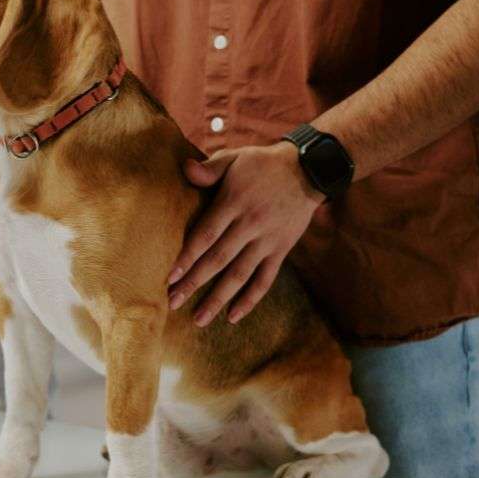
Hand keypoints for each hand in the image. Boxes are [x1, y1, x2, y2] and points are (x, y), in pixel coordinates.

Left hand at [167, 143, 323, 325]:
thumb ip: (210, 169)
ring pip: (240, 275)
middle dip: (194, 283)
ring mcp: (267, 240)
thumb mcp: (236, 158)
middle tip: (172, 302)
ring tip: (199, 319)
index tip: (170, 276)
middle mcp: (251, 224)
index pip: (206, 234)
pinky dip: (250, 299)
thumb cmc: (263, 164)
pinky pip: (265, 279)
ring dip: (218, 299)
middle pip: (218, 260)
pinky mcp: (282, 249)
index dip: (187, 257)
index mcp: (235, 202)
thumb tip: (185, 168)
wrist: (309, 170)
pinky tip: (233, 316)